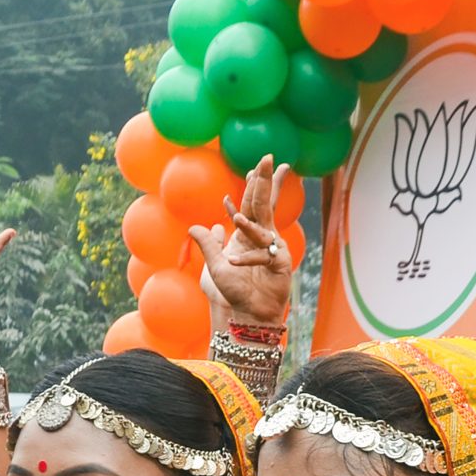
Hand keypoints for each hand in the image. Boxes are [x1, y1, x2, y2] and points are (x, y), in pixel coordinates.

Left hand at [190, 156, 297, 327]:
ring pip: (263, 226)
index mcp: (248, 235)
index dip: (255, 185)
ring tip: (235, 218)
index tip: (257, 166)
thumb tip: (195, 226)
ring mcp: (274, 250)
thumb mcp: (214, 266)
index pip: (252, 204)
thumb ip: (207, 244)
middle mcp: (263, 239)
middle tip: (269, 158)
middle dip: (266, 181)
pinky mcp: (280, 266)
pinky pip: (263, 256)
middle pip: (264, 204)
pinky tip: (232, 262)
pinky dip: (247, 258)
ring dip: (249, 222)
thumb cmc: (233, 294)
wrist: (248, 317)